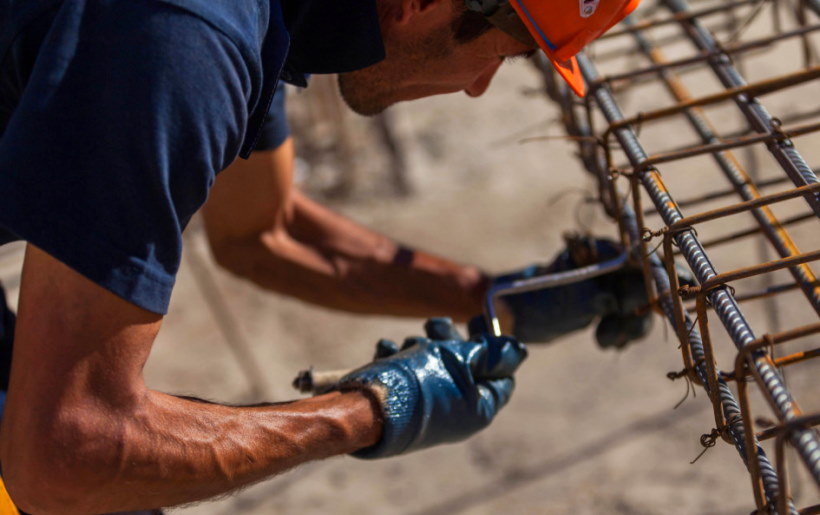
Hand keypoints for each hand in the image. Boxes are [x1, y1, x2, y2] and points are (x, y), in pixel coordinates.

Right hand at [337, 318, 526, 458]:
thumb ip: (491, 352)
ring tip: (408, 343)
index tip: (477, 321)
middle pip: (465, 366)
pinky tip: (386, 350)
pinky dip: (399, 357)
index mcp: (479, 408)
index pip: (502, 375)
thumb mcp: (461, 358)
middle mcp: (456, 412)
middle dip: (449, 340)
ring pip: (433, 366)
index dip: (494, 346)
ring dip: (421, 345)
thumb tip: (520, 351)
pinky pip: (408, 374)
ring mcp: (427, 409)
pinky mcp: (401, 402)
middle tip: (435, 326)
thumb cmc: (418, 380)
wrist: (364, 407)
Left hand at [495, 236, 688, 348]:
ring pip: (641, 302)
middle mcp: (609, 262)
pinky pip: (629, 316)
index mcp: (597, 249)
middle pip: (647, 280)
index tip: (675, 291)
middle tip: (622, 331)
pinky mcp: (609, 301)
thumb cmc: (532, 297)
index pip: (638, 256)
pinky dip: (623, 331)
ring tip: (605, 341)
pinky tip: (607, 342)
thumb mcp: (558, 297)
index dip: (660, 273)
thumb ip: (587, 296)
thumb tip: (611, 299)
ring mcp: (611, 281)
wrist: (514, 312)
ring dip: (631, 325)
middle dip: (642, 307)